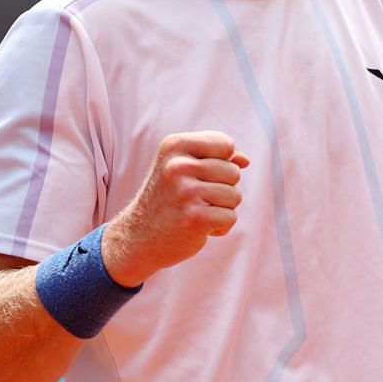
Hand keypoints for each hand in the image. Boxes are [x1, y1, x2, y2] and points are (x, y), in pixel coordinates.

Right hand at [103, 132, 250, 286]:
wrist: (137, 236)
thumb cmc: (167, 198)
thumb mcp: (182, 167)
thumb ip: (215, 156)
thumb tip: (245, 160)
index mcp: (175, 145)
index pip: (226, 144)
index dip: (223, 162)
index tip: (200, 174)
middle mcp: (178, 166)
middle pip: (234, 171)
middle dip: (222, 188)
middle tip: (194, 198)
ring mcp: (186, 192)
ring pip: (235, 196)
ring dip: (221, 208)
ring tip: (196, 211)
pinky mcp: (194, 217)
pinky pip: (230, 218)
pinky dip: (220, 227)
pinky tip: (198, 227)